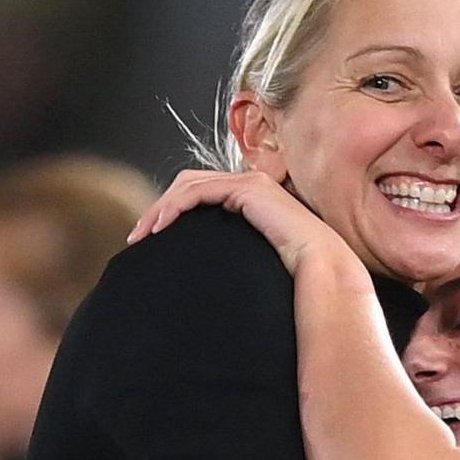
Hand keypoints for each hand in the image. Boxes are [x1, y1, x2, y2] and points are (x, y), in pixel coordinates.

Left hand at [128, 169, 354, 276]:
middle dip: (159, 207)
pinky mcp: (247, 189)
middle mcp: (249, 184)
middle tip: (138, 235)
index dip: (170, 209)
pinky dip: (176, 206)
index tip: (150, 238)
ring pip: (189, 185)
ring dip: (161, 207)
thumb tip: (206, 277)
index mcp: (250, 197)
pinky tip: (162, 226)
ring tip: (143, 233)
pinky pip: (200, 191)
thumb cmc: (292, 274)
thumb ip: (231, 255)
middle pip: (189, 183)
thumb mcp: (250, 260)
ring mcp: (249, 183)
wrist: (322, 269)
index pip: (199, 192)